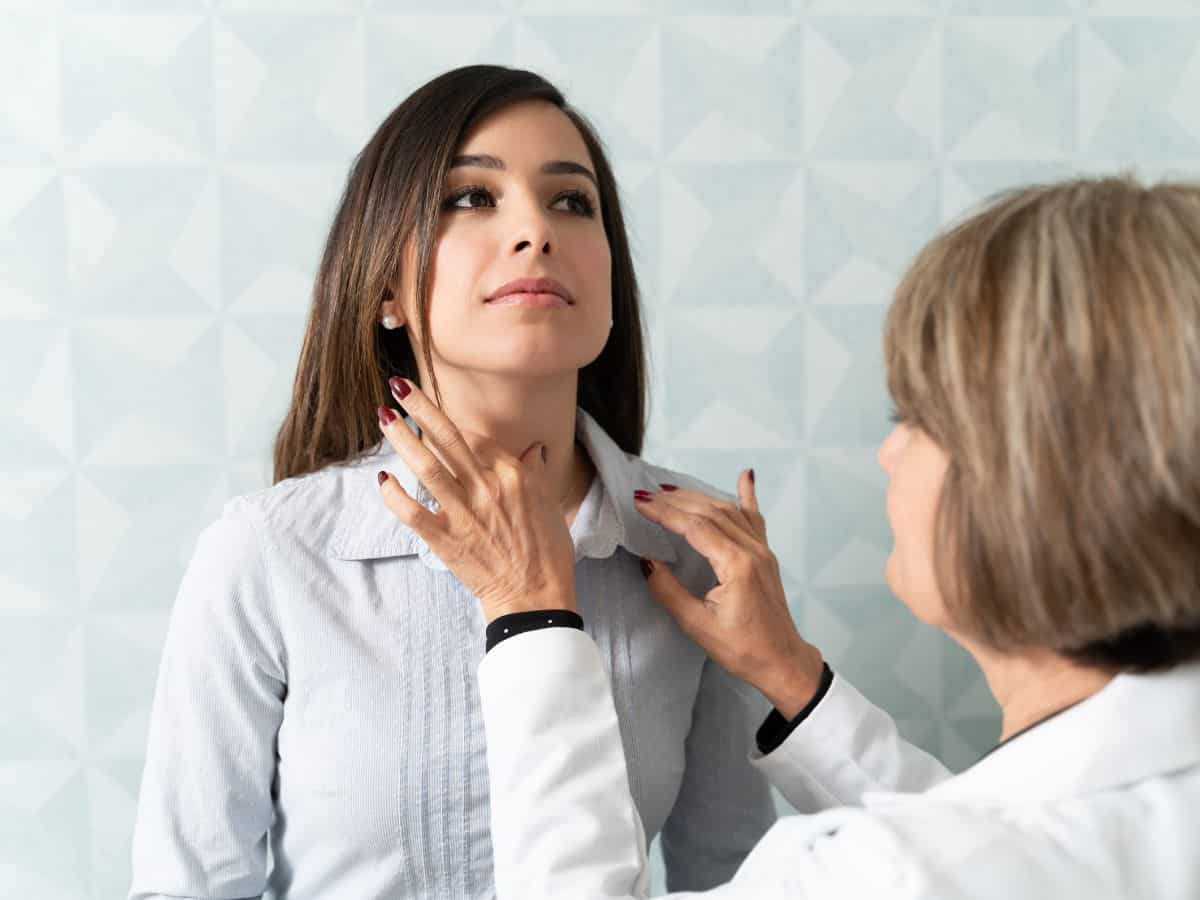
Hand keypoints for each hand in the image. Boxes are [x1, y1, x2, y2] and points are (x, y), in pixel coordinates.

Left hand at [374, 378, 576, 621]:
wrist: (535, 598)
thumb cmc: (547, 554)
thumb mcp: (549, 506)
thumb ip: (534, 474)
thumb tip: (533, 450)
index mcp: (513, 477)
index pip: (477, 438)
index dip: (452, 421)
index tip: (432, 407)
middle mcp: (486, 489)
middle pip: (448, 439)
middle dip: (421, 408)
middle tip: (397, 385)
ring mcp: (463, 514)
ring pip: (426, 466)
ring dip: (402, 439)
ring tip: (384, 417)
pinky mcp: (445, 539)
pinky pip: (412, 512)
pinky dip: (394, 494)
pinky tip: (383, 478)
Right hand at [635, 473, 825, 718]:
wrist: (782, 662)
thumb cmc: (741, 649)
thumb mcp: (696, 625)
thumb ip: (668, 590)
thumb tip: (647, 562)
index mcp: (736, 565)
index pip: (695, 527)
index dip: (665, 512)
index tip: (640, 502)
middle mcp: (752, 550)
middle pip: (710, 512)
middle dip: (675, 500)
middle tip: (646, 495)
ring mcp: (762, 550)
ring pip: (728, 510)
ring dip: (698, 497)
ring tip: (670, 490)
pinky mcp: (766, 555)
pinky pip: (754, 518)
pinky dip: (747, 495)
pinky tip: (745, 476)